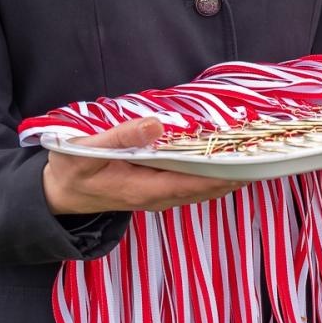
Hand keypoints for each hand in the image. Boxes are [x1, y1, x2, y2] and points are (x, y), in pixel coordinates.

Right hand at [42, 117, 244, 215]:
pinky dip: (208, 176)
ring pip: (198, 190)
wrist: (55, 195)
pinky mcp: (153, 189)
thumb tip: (154, 125)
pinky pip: (188, 185)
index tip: (247, 167)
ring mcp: (154, 195)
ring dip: (224, 177)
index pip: (191, 185)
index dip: (221, 177)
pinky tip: (222, 163)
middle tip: (265, 160)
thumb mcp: (85, 152)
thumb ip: (120, 138)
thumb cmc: (69, 170)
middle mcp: (153, 197)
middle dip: (232, 177)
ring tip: (252, 160)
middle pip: (202, 190)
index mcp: (140, 189)